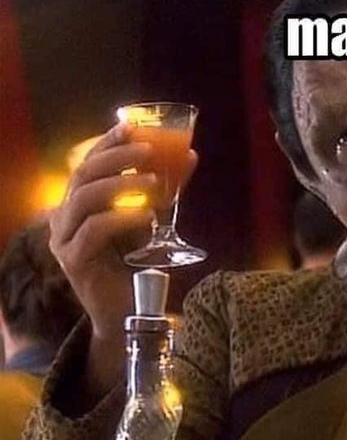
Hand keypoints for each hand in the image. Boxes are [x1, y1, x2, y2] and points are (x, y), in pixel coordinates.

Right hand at [49, 124, 196, 396]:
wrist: (126, 313)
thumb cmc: (135, 266)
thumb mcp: (151, 221)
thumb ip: (164, 191)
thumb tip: (189, 156)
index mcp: (79, 204)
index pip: (88, 164)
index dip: (108, 143)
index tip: (131, 126)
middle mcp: (65, 217)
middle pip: (84, 175)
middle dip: (116, 157)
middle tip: (148, 151)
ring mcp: (64, 238)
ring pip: (85, 198)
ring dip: (121, 184)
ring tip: (154, 182)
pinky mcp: (74, 260)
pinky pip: (94, 230)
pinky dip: (122, 218)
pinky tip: (147, 215)